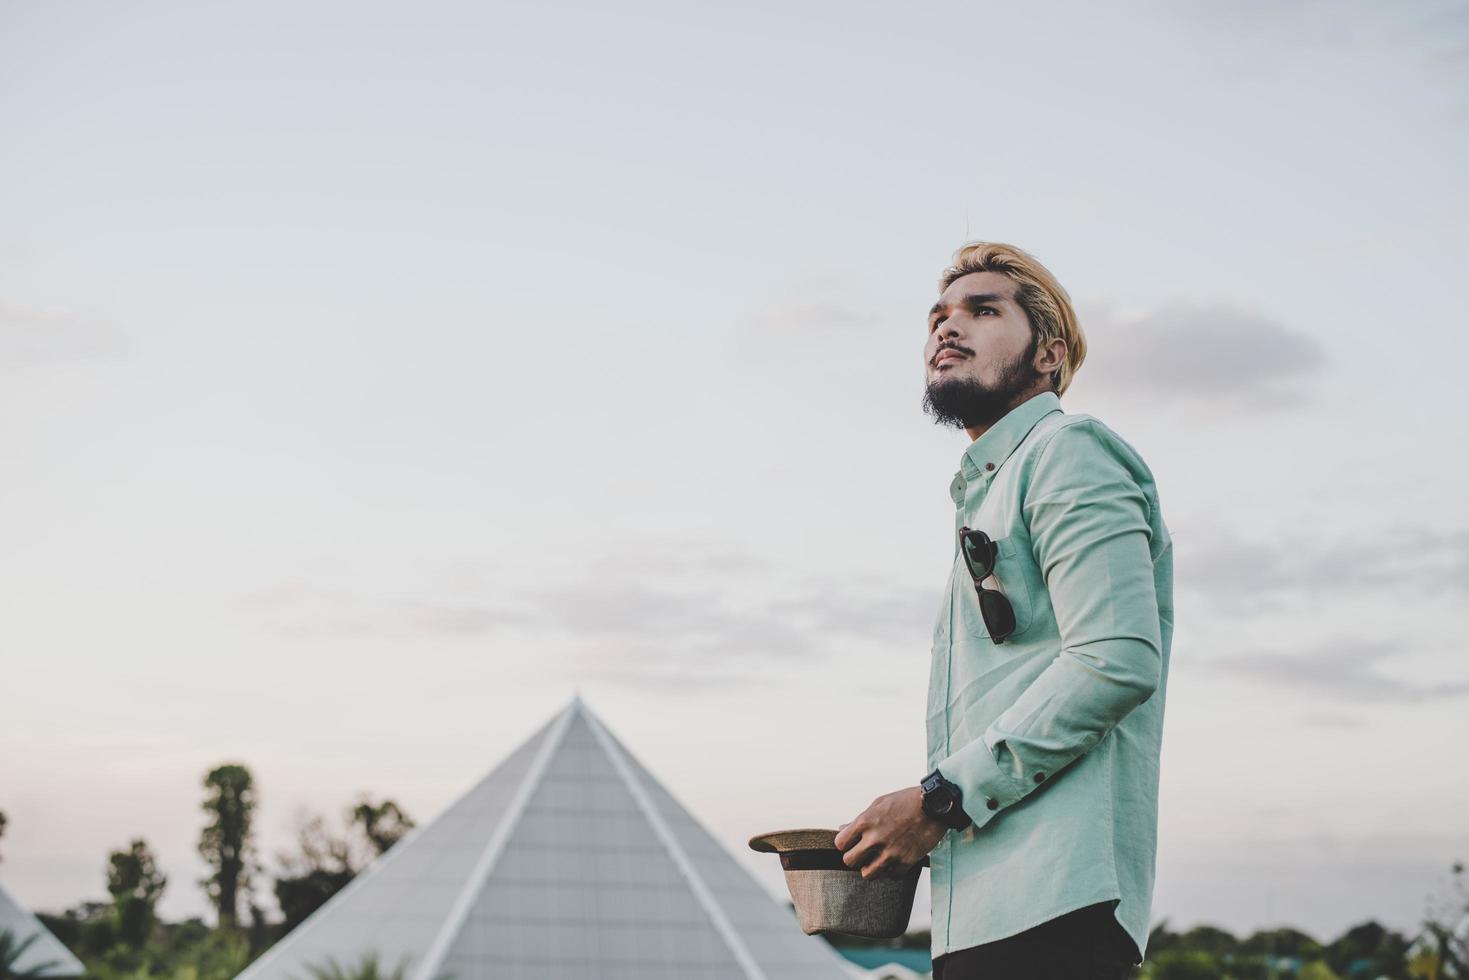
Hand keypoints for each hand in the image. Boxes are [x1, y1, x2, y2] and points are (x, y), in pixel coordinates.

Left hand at [833, 786, 947, 879]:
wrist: (934, 806)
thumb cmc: (906, 801)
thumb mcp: (878, 804)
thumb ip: (859, 819)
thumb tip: (843, 829)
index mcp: (865, 822)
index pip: (840, 844)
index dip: (845, 843)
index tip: (851, 842)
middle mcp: (875, 839)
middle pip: (849, 861)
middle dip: (855, 857)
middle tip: (863, 852)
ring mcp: (890, 853)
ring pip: (867, 874)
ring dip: (871, 867)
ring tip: (878, 858)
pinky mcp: (905, 862)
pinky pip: (890, 875)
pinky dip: (891, 870)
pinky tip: (895, 858)